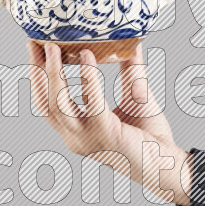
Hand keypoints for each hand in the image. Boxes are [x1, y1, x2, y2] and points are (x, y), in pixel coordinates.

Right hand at [26, 41, 191, 204]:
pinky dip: (88, 78)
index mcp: (77, 130)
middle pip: (44, 103)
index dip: (38, 76)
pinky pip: (92, 102)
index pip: (47, 103)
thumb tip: (132, 40)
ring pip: (57, 105)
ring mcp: (88, 139)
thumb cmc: (151, 137)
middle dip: (37, 72)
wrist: (169, 165)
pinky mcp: (106, 134)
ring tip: (54, 47)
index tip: (35, 49)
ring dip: (53, 74)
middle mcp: (76, 137)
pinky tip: (87, 57)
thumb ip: (130, 69)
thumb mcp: (136, 95)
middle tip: (35, 43)